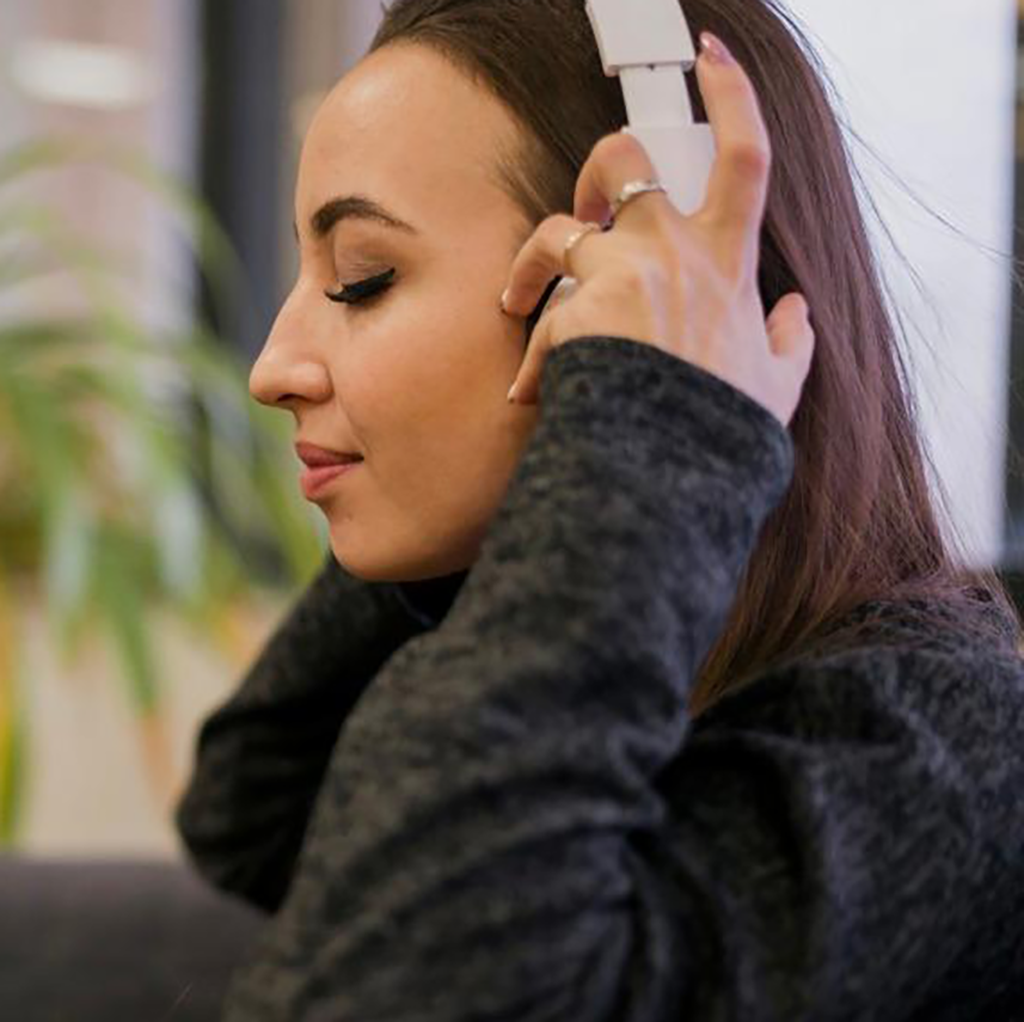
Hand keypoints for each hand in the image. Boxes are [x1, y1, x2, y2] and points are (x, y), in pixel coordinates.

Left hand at [500, 33, 814, 429]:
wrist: (672, 464)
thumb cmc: (723, 424)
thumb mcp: (779, 383)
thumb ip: (792, 341)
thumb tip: (799, 311)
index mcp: (728, 258)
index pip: (744, 154)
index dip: (731, 97)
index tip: (711, 62)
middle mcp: (672, 250)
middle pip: (625, 158)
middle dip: (600, 167)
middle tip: (589, 205)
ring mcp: (620, 274)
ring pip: (559, 230)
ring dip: (535, 261)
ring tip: (520, 297)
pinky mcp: (575, 309)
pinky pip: (540, 318)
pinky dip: (533, 352)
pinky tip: (528, 392)